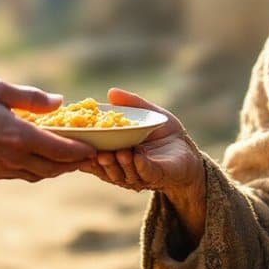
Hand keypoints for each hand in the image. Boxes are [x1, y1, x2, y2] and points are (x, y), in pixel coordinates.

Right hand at [0, 79, 96, 181]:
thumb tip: (60, 102)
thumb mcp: (0, 89)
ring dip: (57, 169)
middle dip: (75, 164)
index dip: (82, 151)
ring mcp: (2, 169)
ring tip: (69, 161)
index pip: (62, 150)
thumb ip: (33, 98)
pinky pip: (21, 176)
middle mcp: (14, 158)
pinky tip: (40, 161)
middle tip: (89, 157)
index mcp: (21, 136)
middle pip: (55, 167)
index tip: (95, 149)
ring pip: (39, 175)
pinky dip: (37, 170)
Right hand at [82, 88, 205, 241]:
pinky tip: (135, 155)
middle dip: (101, 161)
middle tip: (97, 152)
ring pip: (124, 173)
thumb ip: (131, 104)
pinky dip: (139, 165)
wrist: (188, 154)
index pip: (95, 155)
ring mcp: (140, 174)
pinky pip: (146, 172)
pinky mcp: (158, 176)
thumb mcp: (147, 114)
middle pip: (106, 167)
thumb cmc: (163, 134)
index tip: (80, 143)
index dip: (86, 151)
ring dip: (119, 164)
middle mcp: (123, 168)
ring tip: (117, 152)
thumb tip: (111, 92)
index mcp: (115, 154)